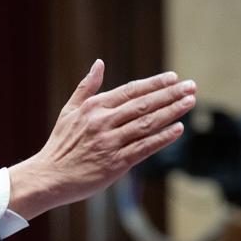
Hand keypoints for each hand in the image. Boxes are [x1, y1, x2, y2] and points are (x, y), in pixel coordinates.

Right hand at [7, 60, 196, 220]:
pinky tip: (178, 129)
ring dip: (171, 112)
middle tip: (191, 86)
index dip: (154, 84)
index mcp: (94, 108)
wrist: (49, 177)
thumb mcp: (69, 111)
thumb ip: (87, 87)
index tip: (173, 77)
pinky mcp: (115, 163)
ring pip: (147, 124)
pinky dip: (162, 138)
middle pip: (143, 104)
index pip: (130, 91)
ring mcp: (110, 143)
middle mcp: (103, 122)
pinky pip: (144, 147)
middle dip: (170, 94)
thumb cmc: (60, 145)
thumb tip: (99, 63)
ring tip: (189, 102)